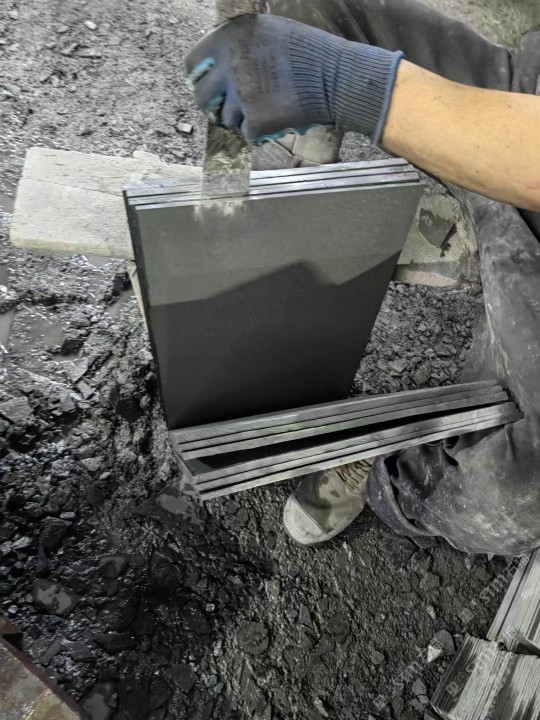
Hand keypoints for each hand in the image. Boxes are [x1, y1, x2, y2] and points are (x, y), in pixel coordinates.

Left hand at [185, 15, 402, 144]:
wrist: (336, 78)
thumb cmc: (309, 55)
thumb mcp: (269, 33)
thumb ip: (239, 46)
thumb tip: (216, 65)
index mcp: (230, 37)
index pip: (193, 63)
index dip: (199, 79)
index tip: (208, 88)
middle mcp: (230, 63)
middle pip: (203, 96)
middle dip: (215, 107)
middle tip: (228, 111)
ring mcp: (241, 94)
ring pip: (226, 119)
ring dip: (242, 120)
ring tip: (267, 109)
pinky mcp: (255, 120)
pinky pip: (247, 134)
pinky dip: (261, 133)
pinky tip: (278, 120)